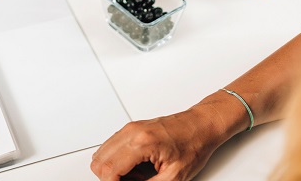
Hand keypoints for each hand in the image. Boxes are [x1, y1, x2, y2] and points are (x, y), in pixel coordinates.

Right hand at [90, 105, 229, 180]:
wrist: (201, 125)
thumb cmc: (193, 145)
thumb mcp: (174, 177)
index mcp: (141, 143)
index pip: (108, 169)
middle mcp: (131, 132)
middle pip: (99, 161)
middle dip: (110, 178)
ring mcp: (130, 128)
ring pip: (102, 153)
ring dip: (113, 169)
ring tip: (135, 176)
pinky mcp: (131, 128)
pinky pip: (111, 146)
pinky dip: (117, 160)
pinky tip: (135, 167)